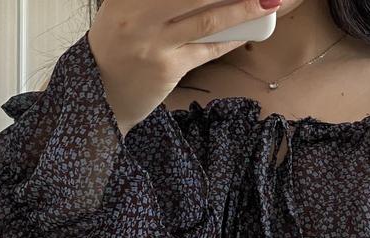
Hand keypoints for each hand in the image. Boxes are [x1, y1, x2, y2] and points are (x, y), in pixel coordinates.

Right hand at [88, 0, 279, 134]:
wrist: (103, 95)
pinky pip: (207, 50)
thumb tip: (205, 0)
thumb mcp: (124, 10)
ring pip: (206, 19)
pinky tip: (250, 30)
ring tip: (266, 0)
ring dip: (241, 8)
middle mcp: (138, 15)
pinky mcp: (169, 69)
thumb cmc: (118, 47)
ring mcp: (154, 43)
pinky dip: (231, 38)